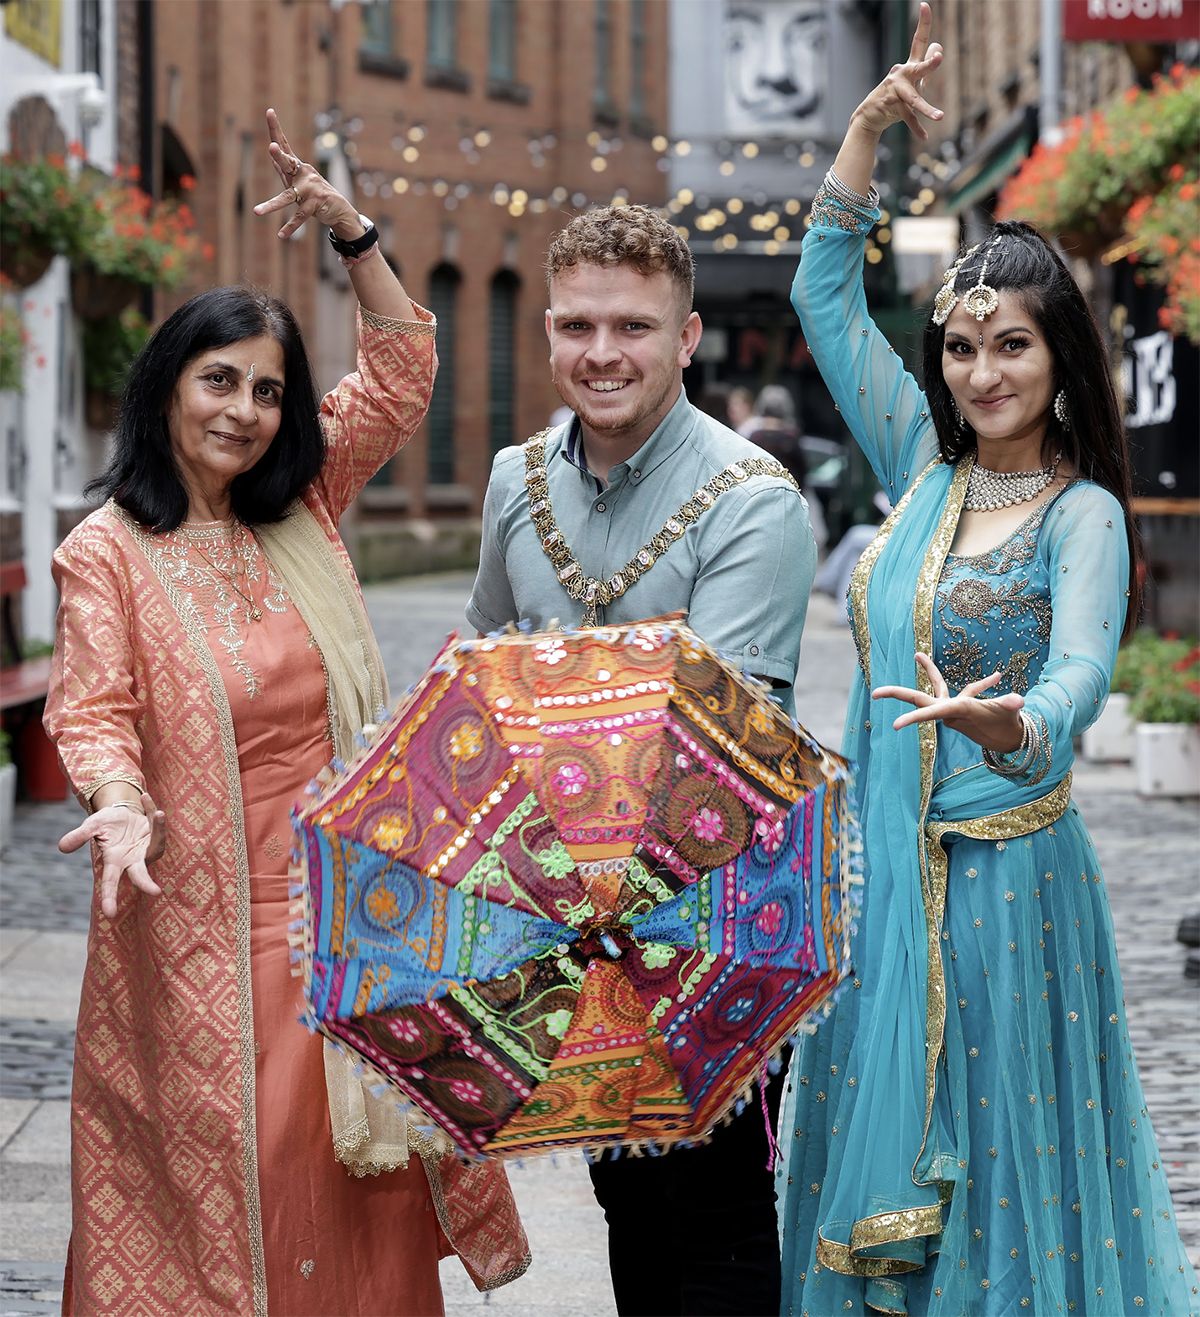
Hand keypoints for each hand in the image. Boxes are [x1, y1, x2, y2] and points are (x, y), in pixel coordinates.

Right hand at [58, 792, 165, 919]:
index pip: (110, 881)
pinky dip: (151, 809)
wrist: (121, 813)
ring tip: (158, 814)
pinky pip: (156, 822)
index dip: (110, 897)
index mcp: (114, 861)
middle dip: (146, 883)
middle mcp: (133, 858)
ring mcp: (147, 848)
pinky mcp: (157, 833)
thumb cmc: (104, 825)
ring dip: (158, 829)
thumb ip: (79, 837)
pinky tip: (145, 797)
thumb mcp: (90, 828)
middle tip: (155, 892)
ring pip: (157, 845)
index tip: (110, 913)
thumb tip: (62, 847)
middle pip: (140, 874)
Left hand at [252, 107, 360, 241]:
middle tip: (271, 148)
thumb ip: (284, 167)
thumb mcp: (299, 180)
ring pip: (288, 198)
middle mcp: (303, 175)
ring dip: (273, 206)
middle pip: (288, 163)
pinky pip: (299, 218)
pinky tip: (281, 235)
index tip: (270, 111)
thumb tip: (273, 147)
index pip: (284, 145)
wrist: (341, 210)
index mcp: (298, 167)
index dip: (276, 128)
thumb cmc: (316, 194)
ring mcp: (310, 191)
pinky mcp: (315, 206)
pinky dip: (290, 228)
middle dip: (279, 157)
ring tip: (257, 212)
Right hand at [851, 2, 943, 140]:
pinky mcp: (894, 110)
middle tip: (938, 56)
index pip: (919, 40)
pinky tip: (925, 137)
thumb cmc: (895, 96)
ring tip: (940, 117)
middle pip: (918, 68)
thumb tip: (938, 45)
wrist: (870, 116)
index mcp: (909, 66)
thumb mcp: (912, 79)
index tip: (925, 5)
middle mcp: (902, 76)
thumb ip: (926, 64)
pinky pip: (909, 120)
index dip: (924, 22)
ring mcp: (897, 93)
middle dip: (929, 64)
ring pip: (914, 100)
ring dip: (926, 108)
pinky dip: (917, 129)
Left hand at [872, 652, 1024, 751]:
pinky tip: (997, 678)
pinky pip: (967, 691)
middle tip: (874, 693)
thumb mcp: (1009, 714)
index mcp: (956, 711)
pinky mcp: (964, 706)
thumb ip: (1010, 706)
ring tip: (917, 654)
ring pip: (937, 687)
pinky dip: (982, 684)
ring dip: (929, 671)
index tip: (894, 725)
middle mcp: (950, 710)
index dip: (913, 718)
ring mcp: (955, 708)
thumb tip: (1018, 701)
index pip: (930, 712)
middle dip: (897, 694)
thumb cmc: (1008, 727)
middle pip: (919, 699)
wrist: (1011, 741)